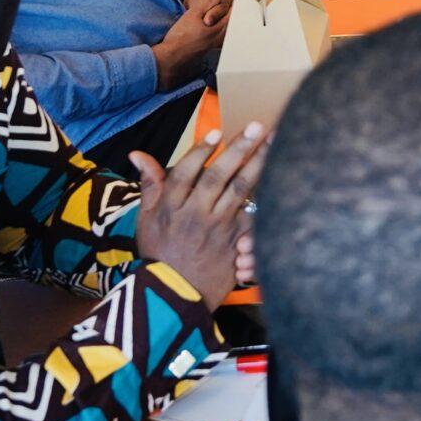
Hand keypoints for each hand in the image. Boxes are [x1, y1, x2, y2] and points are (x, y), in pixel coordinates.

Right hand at [129, 123, 268, 310]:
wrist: (175, 295)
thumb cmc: (159, 253)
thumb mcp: (145, 220)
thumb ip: (150, 184)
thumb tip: (137, 155)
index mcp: (171, 209)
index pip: (184, 173)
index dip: (199, 152)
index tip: (216, 131)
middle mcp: (195, 216)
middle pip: (218, 177)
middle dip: (238, 149)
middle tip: (256, 125)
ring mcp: (218, 229)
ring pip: (241, 190)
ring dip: (259, 163)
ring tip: (274, 139)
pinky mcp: (236, 241)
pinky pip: (254, 216)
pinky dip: (268, 197)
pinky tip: (284, 176)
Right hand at [154, 0, 231, 90]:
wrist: (172, 57)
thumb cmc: (181, 36)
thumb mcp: (194, 13)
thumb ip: (209, 0)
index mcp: (222, 27)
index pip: (236, 10)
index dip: (231, 1)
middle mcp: (223, 36)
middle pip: (234, 19)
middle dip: (229, 9)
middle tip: (221, 2)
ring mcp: (219, 43)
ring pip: (228, 26)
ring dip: (224, 18)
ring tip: (214, 12)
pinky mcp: (212, 47)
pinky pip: (223, 33)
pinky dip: (220, 26)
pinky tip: (210, 24)